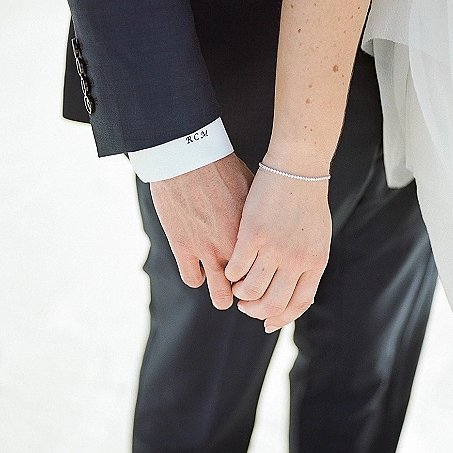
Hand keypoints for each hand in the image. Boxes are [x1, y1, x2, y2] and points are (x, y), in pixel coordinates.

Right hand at [150, 153, 253, 308]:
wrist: (188, 157)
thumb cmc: (223, 167)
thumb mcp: (252, 191)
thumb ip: (259, 218)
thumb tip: (269, 227)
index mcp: (253, 233)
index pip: (268, 271)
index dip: (268, 277)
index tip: (265, 276)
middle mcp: (233, 246)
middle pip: (249, 291)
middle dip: (249, 295)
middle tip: (245, 291)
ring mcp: (206, 250)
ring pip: (220, 295)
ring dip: (222, 294)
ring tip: (223, 292)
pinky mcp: (182, 248)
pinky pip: (192, 279)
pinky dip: (196, 276)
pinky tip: (198, 269)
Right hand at [225, 162, 331, 331]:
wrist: (297, 168)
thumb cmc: (307, 199)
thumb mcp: (317, 235)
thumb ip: (307, 261)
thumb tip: (296, 286)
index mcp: (314, 262)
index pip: (297, 304)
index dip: (280, 318)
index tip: (266, 322)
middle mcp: (296, 260)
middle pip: (272, 303)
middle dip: (255, 310)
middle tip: (245, 306)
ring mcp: (274, 249)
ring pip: (250, 289)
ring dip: (239, 293)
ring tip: (235, 287)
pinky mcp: (252, 235)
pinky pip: (236, 267)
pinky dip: (229, 273)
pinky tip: (228, 268)